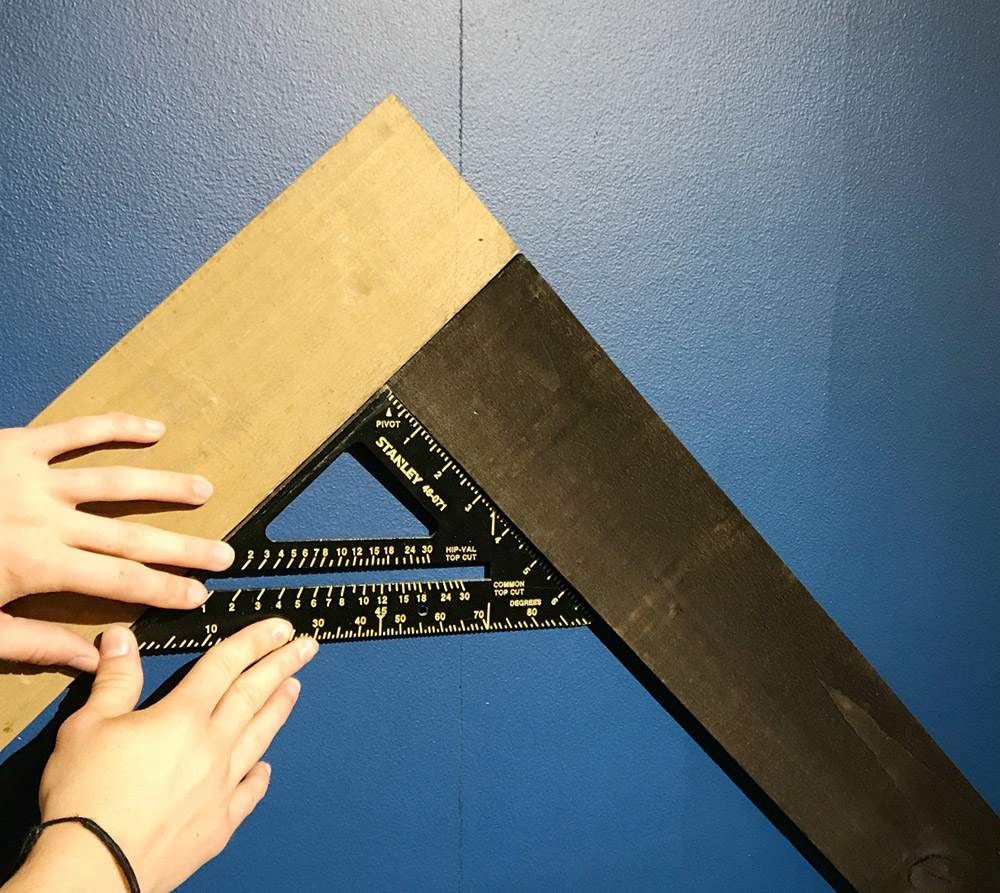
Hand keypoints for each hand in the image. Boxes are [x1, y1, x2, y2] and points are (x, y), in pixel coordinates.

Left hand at [0, 413, 234, 670]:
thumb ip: (32, 644)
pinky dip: (116, 426)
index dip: (165, 590)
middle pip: (130, 536)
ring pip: (115, 481)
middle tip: (225, 553)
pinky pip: (75, 431)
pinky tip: (153, 428)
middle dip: (183, 549)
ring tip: (204, 490)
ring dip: (164, 488)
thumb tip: (91, 659)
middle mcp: (45, 520)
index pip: (119, 583)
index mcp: (36, 567)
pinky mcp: (15, 445)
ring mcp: (32, 478)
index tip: (200, 597)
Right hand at [21, 621, 317, 892]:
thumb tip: (122, 638)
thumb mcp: (87, 727)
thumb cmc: (85, 799)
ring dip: (279, 709)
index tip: (280, 626)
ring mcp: (220, 787)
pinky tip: (265, 767)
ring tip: (295, 687)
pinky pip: (249, 792)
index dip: (255, 640)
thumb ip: (115, 679)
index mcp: (182, 717)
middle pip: (253, 695)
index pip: (226, 665)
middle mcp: (211, 747)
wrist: (93, 871)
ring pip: (259, 737)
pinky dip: (259, 775)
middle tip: (306, 647)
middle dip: (282, 665)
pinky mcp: (219, 824)